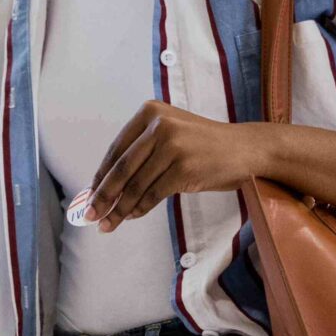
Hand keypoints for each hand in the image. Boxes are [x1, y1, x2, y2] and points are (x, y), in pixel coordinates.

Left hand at [86, 103, 274, 232]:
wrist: (246, 149)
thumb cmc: (206, 146)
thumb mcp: (172, 134)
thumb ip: (142, 151)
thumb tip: (107, 184)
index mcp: (150, 112)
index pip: (117, 149)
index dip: (101, 175)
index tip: (89, 194)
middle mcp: (158, 125)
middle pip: (121, 168)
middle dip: (103, 196)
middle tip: (89, 215)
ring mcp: (172, 145)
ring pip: (135, 185)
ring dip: (119, 209)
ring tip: (107, 223)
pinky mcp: (183, 167)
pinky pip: (153, 194)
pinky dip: (140, 209)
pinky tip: (132, 217)